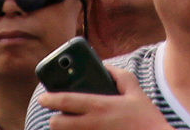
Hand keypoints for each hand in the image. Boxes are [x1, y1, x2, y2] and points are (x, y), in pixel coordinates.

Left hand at [40, 67, 172, 129]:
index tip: (43, 97)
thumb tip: (105, 67)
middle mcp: (92, 124)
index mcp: (100, 106)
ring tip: (70, 123)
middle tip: (58, 113)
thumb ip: (119, 75)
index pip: (65, 101)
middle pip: (57, 124)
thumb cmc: (145, 117)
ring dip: (64, 129)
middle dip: (54, 118)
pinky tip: (82, 129)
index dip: (50, 98)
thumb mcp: (135, 90)